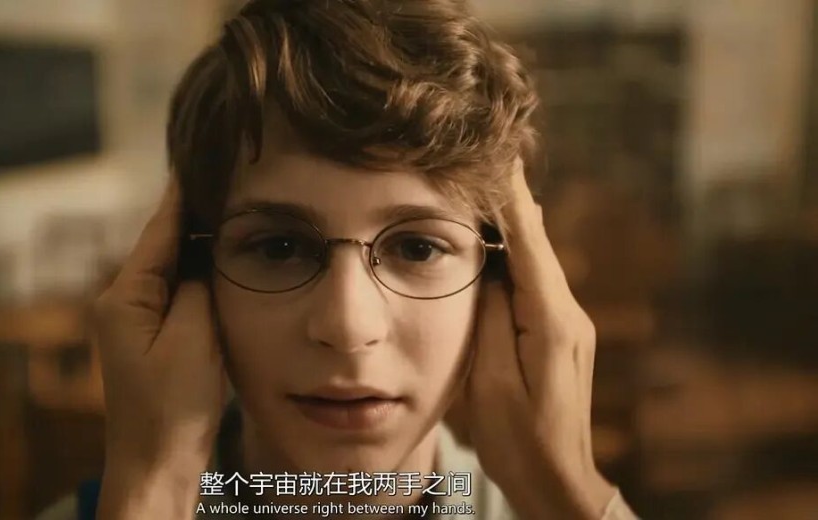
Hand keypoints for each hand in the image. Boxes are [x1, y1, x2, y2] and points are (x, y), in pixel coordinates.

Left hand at [93, 181, 226, 517]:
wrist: (157, 464)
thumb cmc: (172, 408)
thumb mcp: (192, 338)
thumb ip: (197, 285)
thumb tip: (202, 250)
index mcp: (125, 296)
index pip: (161, 229)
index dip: (185, 192)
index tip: (203, 154)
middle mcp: (124, 301)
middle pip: (166, 244)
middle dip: (197, 214)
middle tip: (233, 178)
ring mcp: (138, 320)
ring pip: (175, 268)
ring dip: (201, 245)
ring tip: (235, 209)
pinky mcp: (155, 338)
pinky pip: (180, 294)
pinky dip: (202, 275)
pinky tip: (226, 263)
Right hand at [451, 160, 615, 518]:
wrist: (556, 479)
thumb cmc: (519, 440)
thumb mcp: (492, 384)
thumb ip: (490, 321)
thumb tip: (490, 271)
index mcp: (550, 322)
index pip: (529, 243)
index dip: (511, 197)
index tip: (498, 154)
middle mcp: (568, 314)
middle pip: (536, 243)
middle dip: (511, 199)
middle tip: (489, 155)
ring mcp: (568, 324)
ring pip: (536, 261)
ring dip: (512, 223)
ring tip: (488, 183)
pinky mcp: (559, 335)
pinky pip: (534, 282)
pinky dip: (516, 253)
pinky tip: (499, 238)